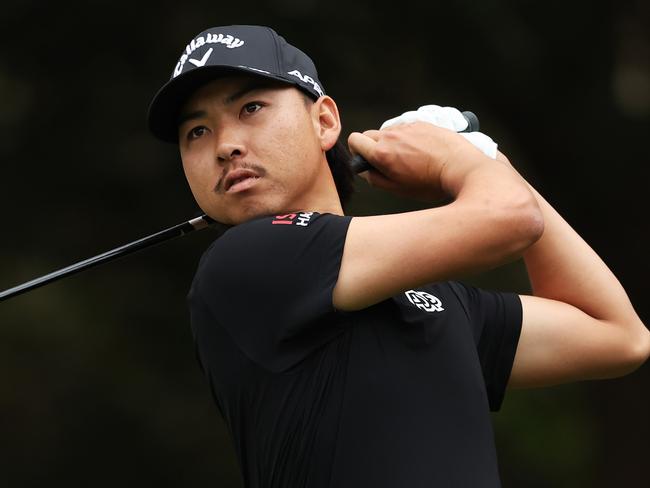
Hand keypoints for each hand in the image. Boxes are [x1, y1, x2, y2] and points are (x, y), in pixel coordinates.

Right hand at [347, 121, 489, 201]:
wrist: (460, 167)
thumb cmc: (429, 183)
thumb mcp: (397, 189)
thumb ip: (375, 179)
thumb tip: (365, 170)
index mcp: (381, 153)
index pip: (354, 140)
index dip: (357, 151)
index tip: (367, 160)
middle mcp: (391, 136)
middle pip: (369, 134)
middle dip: (373, 147)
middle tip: (389, 162)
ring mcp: (406, 127)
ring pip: (388, 132)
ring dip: (392, 142)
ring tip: (410, 158)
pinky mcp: (421, 123)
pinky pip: (406, 129)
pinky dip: (409, 138)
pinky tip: (423, 151)